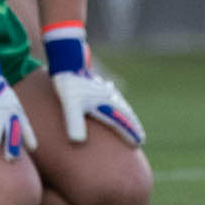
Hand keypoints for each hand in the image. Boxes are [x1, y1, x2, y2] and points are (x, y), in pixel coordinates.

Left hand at [44, 21, 143, 146]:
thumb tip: (77, 141)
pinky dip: (114, 101)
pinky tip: (112, 96)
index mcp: (106, 103)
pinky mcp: (95, 84)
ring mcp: (103, 89)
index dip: (131, 131)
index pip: (123, 120)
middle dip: (131, 124)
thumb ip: (75, 123)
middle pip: (124, 112)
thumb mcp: (70, 105)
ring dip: (125, 113)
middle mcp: (109, 96)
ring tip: (130, 121)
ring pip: (119, 102)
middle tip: (140, 137)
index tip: (140, 141)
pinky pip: (110, 94)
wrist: (65, 62)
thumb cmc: (68, 85)